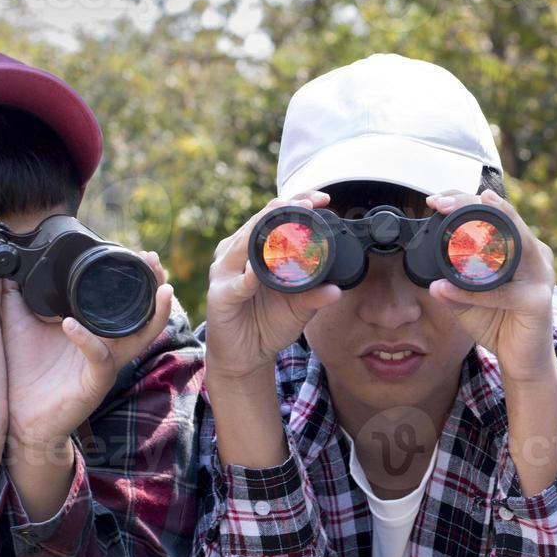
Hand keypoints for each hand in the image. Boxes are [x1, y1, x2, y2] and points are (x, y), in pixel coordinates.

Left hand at [1, 251, 174, 449]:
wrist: (20, 420)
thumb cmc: (27, 374)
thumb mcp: (20, 327)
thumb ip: (16, 298)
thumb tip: (7, 269)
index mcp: (97, 332)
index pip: (127, 302)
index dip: (140, 280)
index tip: (142, 254)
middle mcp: (109, 347)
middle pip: (146, 315)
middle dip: (156, 287)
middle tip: (154, 261)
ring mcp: (106, 365)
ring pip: (140, 336)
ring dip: (153, 312)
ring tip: (159, 289)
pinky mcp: (95, 383)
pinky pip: (99, 358)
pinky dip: (87, 340)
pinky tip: (71, 324)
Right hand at [203, 191, 342, 383]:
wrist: (245, 356)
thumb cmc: (267, 324)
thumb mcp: (299, 308)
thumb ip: (315, 295)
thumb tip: (336, 289)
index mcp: (255, 250)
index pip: (273, 217)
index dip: (296, 204)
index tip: (321, 199)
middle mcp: (237, 255)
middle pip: (258, 223)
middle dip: (283, 209)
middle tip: (308, 203)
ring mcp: (225, 274)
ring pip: (242, 244)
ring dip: (262, 230)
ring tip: (281, 218)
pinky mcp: (220, 297)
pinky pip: (235, 285)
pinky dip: (246, 278)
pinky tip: (256, 273)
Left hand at [424, 190, 556, 383]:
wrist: (523, 362)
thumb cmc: (500, 324)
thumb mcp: (469, 300)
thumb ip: (453, 286)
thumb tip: (431, 281)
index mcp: (521, 248)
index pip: (496, 213)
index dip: (466, 201)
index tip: (436, 199)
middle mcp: (536, 255)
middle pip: (505, 219)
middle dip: (471, 205)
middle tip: (441, 202)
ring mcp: (541, 276)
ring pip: (513, 244)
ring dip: (481, 231)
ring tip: (454, 219)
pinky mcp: (538, 302)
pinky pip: (502, 293)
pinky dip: (472, 291)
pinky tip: (448, 288)